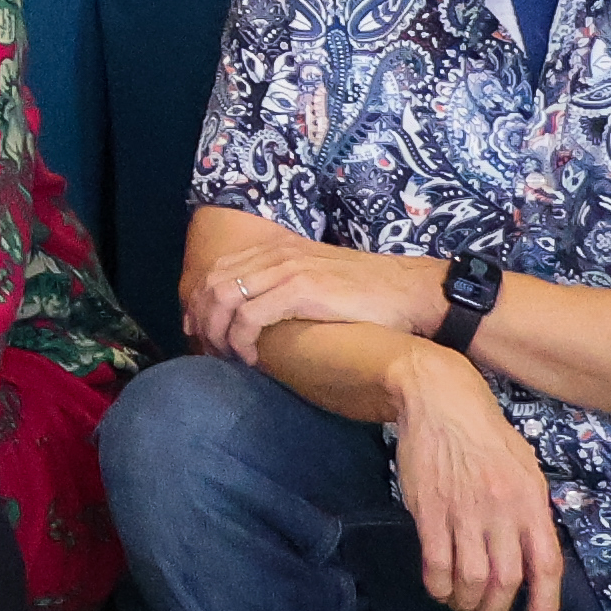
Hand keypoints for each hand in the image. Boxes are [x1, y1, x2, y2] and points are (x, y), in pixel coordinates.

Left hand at [189, 238, 450, 367]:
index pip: (217, 270)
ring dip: (216, 333)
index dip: (198, 302)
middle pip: (212, 283)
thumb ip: (288, 288)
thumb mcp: (320, 282)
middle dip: (200, 320)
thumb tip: (262, 316)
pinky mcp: (301, 289)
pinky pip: (251, 317)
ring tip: (225, 359)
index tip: (196, 333)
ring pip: (224, 299)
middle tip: (204, 352)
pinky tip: (251, 360)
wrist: (413, 294)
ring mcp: (288, 269)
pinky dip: (242, 341)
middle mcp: (277, 254)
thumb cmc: (372, 296)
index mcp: (277, 249)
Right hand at [384, 350, 570, 610]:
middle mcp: (503, 511)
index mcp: (532, 501)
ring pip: (472, 579)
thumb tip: (533, 552)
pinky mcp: (430, 510)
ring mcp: (465, 511)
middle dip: (496, 610)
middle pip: (506, 580)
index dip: (546, 606)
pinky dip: (439, 586)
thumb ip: (531, 510)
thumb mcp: (525, 467)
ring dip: (467, 603)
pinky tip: (440, 589)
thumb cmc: (486, 434)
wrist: (440, 400)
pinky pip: (437, 563)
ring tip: (463, 606)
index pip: (546, 565)